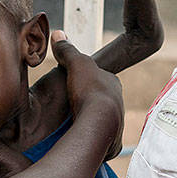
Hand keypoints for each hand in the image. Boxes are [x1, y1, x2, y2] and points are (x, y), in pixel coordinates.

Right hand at [52, 31, 123, 160]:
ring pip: (102, 123)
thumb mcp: (76, 64)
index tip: (75, 87)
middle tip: (70, 110)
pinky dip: (90, 142)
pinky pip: (100, 142)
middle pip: (101, 103)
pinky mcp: (112, 143)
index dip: (87, 83)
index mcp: (112, 84)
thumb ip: (67, 51)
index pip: (100, 81)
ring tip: (71, 128)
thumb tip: (57, 33)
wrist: (100, 122)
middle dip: (89, 106)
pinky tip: (78, 143)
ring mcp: (117, 124)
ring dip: (89, 125)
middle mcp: (119, 104)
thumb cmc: (90, 90)